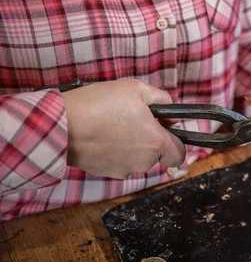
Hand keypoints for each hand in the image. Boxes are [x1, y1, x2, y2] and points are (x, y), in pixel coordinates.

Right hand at [62, 79, 185, 178]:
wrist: (61, 125)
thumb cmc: (100, 105)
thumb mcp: (137, 89)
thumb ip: (162, 98)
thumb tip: (171, 110)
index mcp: (156, 143)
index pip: (179, 153)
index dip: (175, 139)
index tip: (165, 127)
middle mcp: (143, 162)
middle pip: (156, 153)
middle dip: (150, 138)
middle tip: (133, 118)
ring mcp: (123, 170)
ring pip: (137, 157)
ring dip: (131, 143)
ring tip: (113, 124)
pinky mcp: (105, 172)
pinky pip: (119, 161)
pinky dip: (114, 150)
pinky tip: (102, 134)